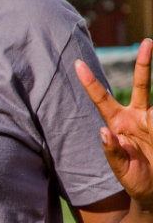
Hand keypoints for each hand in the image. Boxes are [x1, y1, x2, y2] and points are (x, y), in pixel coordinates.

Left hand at [75, 38, 152, 208]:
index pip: (102, 99)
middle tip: (147, 42)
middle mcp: (137, 117)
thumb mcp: (120, 170)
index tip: (78, 64)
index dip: (90, 82)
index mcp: (118, 125)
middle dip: (144, 63)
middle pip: (142, 84)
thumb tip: (103, 131)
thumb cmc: (135, 181)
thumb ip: (112, 152)